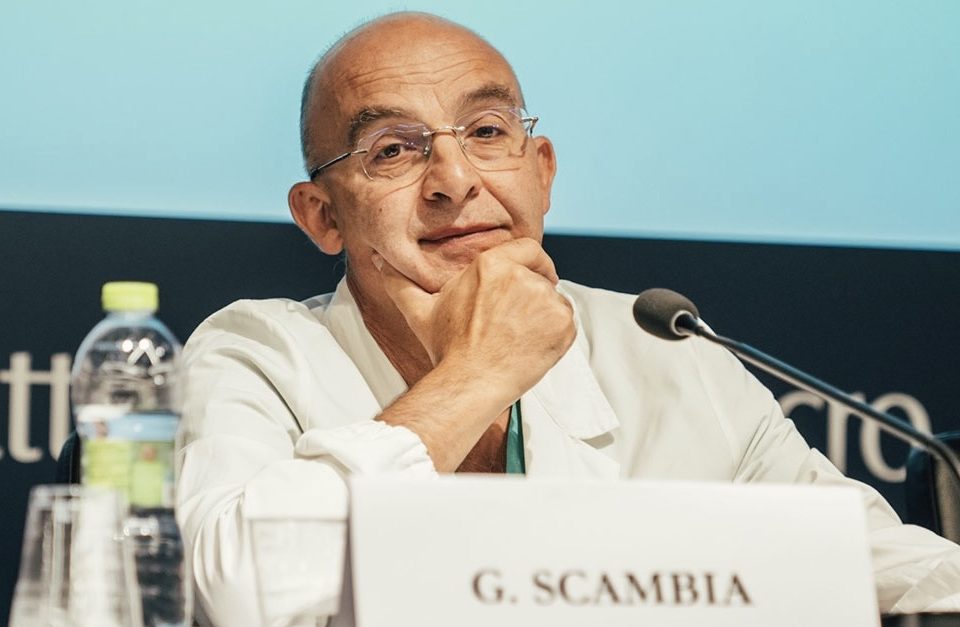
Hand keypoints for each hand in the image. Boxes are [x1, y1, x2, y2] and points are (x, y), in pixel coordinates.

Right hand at [374, 238, 575, 398]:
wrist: (470, 383)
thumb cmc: (447, 348)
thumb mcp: (420, 310)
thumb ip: (399, 281)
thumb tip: (378, 261)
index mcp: (492, 264)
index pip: (528, 248)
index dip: (532, 263)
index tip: (531, 277)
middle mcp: (521, 275)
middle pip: (542, 275)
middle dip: (534, 293)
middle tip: (519, 320)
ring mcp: (545, 299)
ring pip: (554, 300)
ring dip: (543, 316)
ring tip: (519, 338)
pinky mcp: (562, 322)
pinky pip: (567, 320)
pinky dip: (556, 333)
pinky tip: (532, 346)